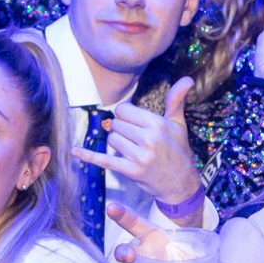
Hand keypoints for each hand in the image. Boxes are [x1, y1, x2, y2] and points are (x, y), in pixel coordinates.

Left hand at [75, 78, 201, 205]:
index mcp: (157, 124)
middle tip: (137, 141)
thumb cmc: (178, 151)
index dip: (126, 116)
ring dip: (117, 145)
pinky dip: (89, 156)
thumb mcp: (179, 124)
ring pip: (111, 140)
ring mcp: (139, 156)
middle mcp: (148, 139)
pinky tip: (75, 151)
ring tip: (133, 151)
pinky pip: (105, 160)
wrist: (181, 184)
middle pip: (115, 125)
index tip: (135, 125)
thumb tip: (187, 78)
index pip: (123, 110)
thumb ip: (176, 100)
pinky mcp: (131, 171)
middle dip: (122, 131)